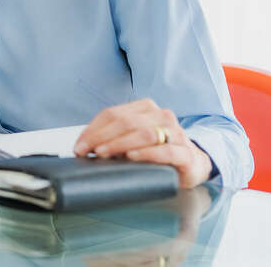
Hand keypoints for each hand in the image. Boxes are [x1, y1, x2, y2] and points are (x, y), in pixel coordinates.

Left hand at [73, 98, 212, 188]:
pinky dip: (145, 153)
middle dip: (101, 137)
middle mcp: (161, 116)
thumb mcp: (132, 139)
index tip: (79, 146)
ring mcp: (176, 133)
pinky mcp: (185, 153)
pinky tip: (131, 157)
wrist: (191, 163)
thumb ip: (112, 137)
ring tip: (103, 154)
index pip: (113, 114)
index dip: (93, 130)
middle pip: (126, 122)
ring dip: (119, 144)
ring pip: (144, 133)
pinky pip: (165, 151)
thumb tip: (83, 147)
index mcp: (145, 108)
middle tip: (87, 151)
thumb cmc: (156, 150)